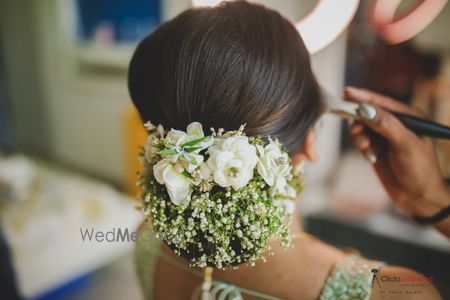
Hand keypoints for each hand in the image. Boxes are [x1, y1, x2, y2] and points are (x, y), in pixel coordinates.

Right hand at [344, 87, 449, 217]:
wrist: (418, 197)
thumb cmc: (419, 169)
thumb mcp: (404, 144)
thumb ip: (386, 124)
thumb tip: (365, 109)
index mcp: (408, 117)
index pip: (382, 102)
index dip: (364, 97)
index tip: (347, 93)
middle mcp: (395, 124)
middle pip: (367, 113)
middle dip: (360, 122)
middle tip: (358, 131)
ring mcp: (384, 137)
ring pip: (361, 128)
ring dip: (361, 137)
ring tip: (369, 149)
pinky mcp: (376, 149)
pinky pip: (361, 141)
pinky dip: (362, 148)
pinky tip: (372, 157)